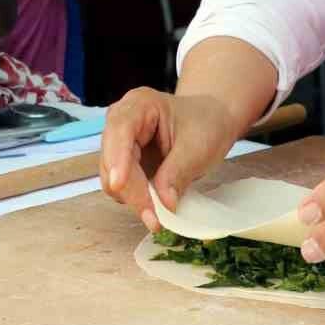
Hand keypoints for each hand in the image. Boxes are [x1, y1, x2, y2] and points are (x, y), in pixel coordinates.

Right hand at [99, 87, 244, 231]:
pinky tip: (153, 206)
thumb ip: (178, 173)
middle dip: (130, 189)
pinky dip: (135, 198)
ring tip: (156, 215)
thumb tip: (164, 204)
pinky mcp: (124, 162)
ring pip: (112, 176)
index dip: (117, 158)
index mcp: (140, 105)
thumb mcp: (198, 147)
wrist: (212, 121)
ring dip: (132, 198)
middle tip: (153, 219)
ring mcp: (121, 143)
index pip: (120, 131)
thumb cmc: (207, 125)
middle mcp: (122, 121)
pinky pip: (121, 185)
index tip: (119, 185)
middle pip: (112, 158)